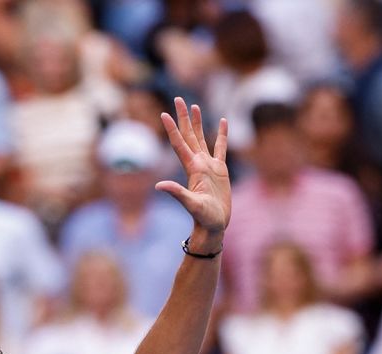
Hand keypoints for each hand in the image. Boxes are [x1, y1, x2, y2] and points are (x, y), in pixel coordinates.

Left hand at [156, 98, 230, 236]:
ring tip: (193, 106)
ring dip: (197, 122)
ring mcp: (208, 166)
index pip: (179, 144)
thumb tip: (159, 185)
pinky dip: (222, 134)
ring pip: (202, 138)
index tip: (164, 114)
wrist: (213, 226)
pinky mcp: (220, 170)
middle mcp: (198, 163)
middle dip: (183, 117)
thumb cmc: (203, 218)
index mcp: (191, 168)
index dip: (172, 129)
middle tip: (178, 98)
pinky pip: (221, 148)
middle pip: (188, 135)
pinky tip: (223, 121)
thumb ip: (177, 193)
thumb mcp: (191, 204)